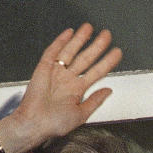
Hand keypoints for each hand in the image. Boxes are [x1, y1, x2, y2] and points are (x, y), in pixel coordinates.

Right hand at [11, 23, 122, 146]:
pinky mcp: (43, 68)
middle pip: (85, 58)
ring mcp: (56, 73)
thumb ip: (95, 101)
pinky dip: (60, 42)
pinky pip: (52, 52)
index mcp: (77, 90)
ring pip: (70, 52)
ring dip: (80, 39)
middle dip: (96, 46)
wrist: (35, 125)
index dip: (107, 62)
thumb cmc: (54, 124)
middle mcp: (67, 79)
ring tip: (90, 28)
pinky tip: (69, 33)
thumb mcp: (81, 114)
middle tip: (107, 34)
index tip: (117, 52)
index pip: (96, 72)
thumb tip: (108, 90)